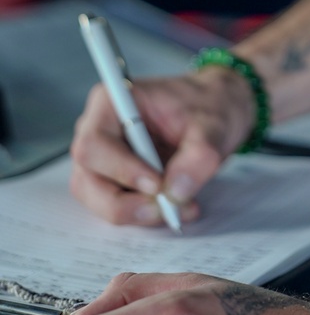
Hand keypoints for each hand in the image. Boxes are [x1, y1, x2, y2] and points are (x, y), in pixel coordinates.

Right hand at [69, 67, 256, 224]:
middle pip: (88, 179)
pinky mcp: (113, 178)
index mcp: (112, 102)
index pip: (94, 144)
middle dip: (126, 203)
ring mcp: (102, 157)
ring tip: (180, 207)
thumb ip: (198, 157)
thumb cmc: (208, 106)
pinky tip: (178, 206)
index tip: (157, 184)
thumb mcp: (213, 126)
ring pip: (98, 199)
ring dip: (137, 212)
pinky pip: (116, 205)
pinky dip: (145, 212)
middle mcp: (98, 129)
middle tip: (167, 208)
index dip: (121, 170)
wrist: (216, 109)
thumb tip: (175, 193)